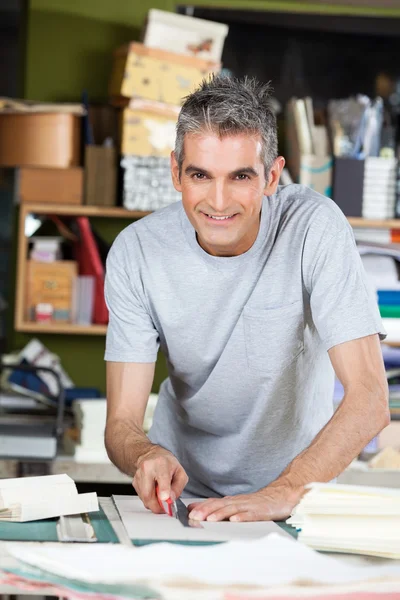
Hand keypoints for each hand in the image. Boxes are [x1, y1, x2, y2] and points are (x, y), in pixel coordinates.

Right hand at [133, 446, 187, 513]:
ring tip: (161, 496)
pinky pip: (142, 497)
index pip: (161, 478)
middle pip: (148, 494)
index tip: (165, 498)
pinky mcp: (134, 482)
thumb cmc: (166, 463)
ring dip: (154, 503)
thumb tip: (171, 500)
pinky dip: (149, 499)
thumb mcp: (180, 472)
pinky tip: (154, 492)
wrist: (151, 455)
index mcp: (161, 463)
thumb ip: (178, 487)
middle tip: (165, 508)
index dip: (163, 490)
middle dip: (157, 506)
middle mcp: (147, 468)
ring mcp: (139, 475)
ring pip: (144, 498)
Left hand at [187, 481, 303, 522]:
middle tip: (194, 517)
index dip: (202, 507)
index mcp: (234, 501)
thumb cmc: (260, 503)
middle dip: (206, 511)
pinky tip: (234, 521)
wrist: (283, 495)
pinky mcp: (261, 511)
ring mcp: (250, 506)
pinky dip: (242, 517)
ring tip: (209, 519)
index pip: (215, 502)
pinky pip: (251, 515)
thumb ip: (222, 506)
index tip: (188, 512)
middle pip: (221, 505)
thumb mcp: (240, 504)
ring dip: (220, 514)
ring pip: (233, 509)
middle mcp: (239, 502)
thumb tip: (201, 509)